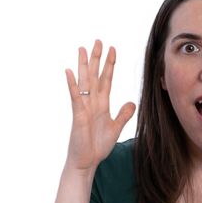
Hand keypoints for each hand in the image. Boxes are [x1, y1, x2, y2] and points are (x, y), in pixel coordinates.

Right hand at [64, 40, 135, 170]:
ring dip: (84, 66)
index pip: (106, 80)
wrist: (87, 161)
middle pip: (95, 76)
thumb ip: (123, 114)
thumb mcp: (116, 128)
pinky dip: (72, 85)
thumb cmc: (97, 146)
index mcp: (102, 104)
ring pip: (84, 82)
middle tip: (98, 41)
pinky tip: (69, 72)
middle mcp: (92, 103)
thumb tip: (132, 102)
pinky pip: (75, 97)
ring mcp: (84, 107)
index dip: (110, 65)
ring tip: (83, 49)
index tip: (113, 49)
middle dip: (97, 59)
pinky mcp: (78, 115)